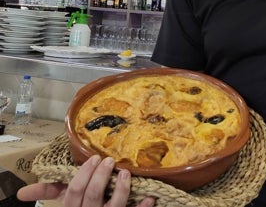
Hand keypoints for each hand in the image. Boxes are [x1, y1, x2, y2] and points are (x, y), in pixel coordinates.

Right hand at [17, 155, 154, 206]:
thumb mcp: (66, 201)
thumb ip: (48, 192)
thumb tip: (21, 193)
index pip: (74, 192)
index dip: (84, 175)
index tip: (94, 158)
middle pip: (92, 196)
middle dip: (101, 177)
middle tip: (109, 160)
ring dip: (122, 189)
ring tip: (126, 173)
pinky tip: (150, 197)